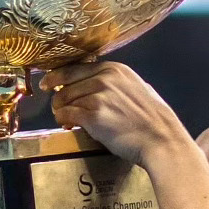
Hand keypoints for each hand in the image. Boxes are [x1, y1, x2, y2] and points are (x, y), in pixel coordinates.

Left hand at [40, 60, 184, 166]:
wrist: (161, 139)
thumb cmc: (153, 118)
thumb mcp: (137, 87)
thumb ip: (116, 82)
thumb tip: (97, 82)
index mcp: (114, 69)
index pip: (75, 68)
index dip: (57, 76)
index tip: (48, 83)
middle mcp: (104, 78)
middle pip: (66, 84)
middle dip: (59, 97)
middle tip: (58, 108)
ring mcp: (97, 96)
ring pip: (64, 99)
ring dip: (60, 110)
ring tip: (65, 119)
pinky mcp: (92, 116)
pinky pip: (67, 114)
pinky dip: (63, 120)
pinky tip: (68, 125)